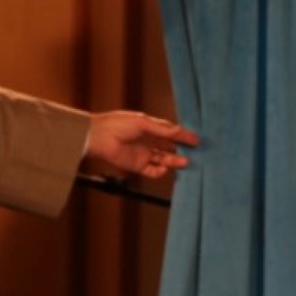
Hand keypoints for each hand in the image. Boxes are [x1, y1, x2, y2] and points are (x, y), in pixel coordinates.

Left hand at [82, 111, 200, 179]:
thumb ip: (162, 129)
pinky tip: (165, 169)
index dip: (184, 136)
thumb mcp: (143, 122)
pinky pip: (152, 171)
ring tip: (185, 162)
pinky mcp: (137, 166)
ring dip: (174, 162)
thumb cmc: (118, 124)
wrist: (98, 137)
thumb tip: (179, 132)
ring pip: (163, 160)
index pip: (171, 133)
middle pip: (170, 148)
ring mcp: (144, 154)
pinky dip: (160, 172)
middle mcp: (149, 142)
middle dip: (182, 151)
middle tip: (195, 154)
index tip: (197, 140)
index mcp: (150, 128)